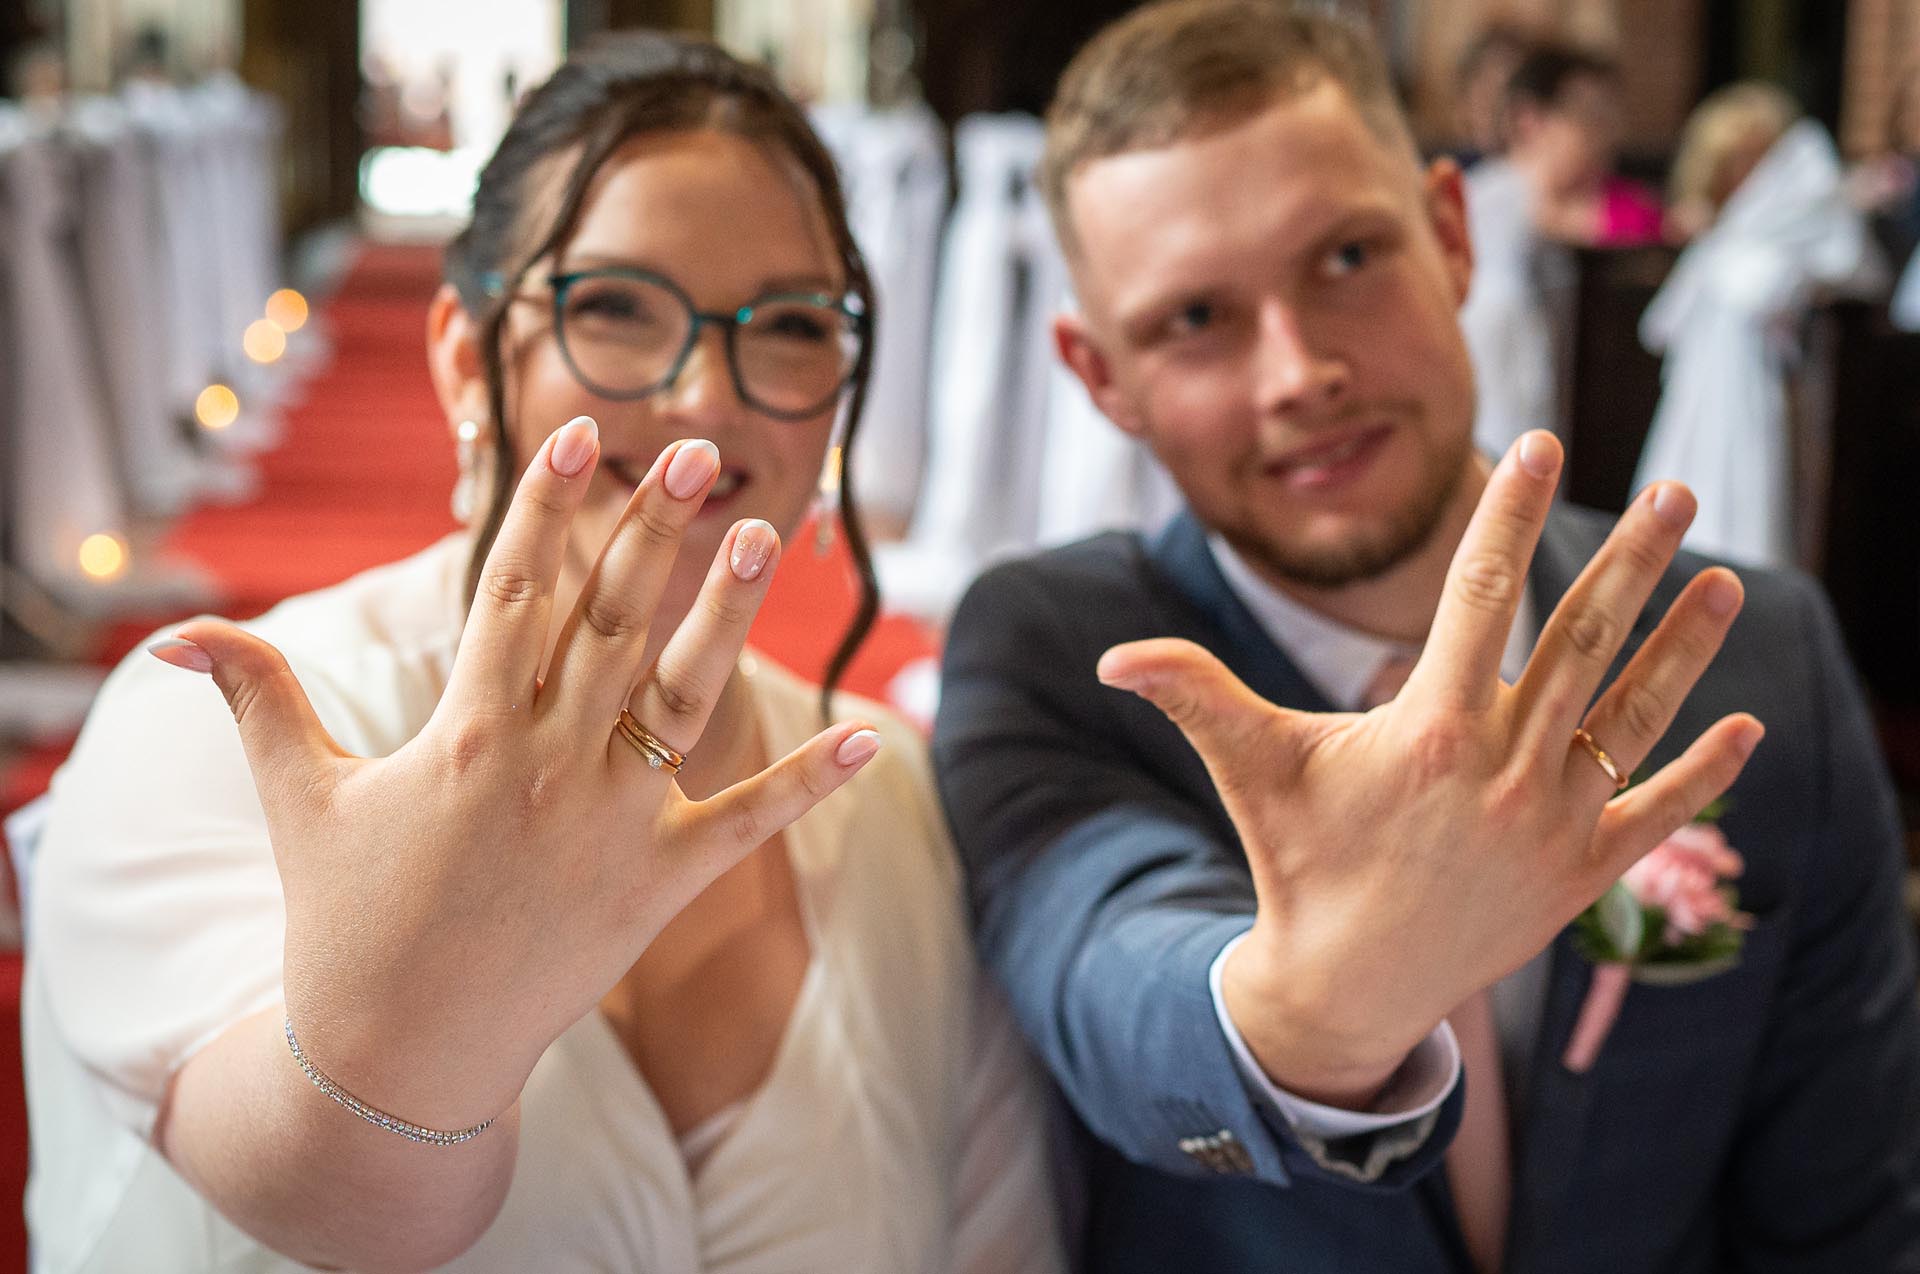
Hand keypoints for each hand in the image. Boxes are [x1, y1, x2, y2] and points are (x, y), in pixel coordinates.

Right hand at [160, 417, 879, 1130]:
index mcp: (465, 730)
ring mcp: (612, 823)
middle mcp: (548, 762)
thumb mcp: (297, 797)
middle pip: (613, 621)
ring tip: (762, 532)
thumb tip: (170, 637)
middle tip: (695, 452)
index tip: (580, 437)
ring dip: (730, 612)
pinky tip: (864, 735)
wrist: (397, 1054)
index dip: (547, 508)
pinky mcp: (660, 886)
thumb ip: (256, 697)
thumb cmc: (341, 918)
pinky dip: (806, 783)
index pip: (514, 590)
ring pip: (686, 694)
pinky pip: (746, 824)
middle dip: (652, 530)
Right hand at [1097, 432, 1761, 1105]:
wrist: (1345, 987)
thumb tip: (1111, 656)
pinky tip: (1747, 723)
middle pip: (1581, 640)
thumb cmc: (1296, 862)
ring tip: (1726, 579)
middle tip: (1676, 492)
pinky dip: (1706, 769)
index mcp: (1428, 730)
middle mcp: (1503, 769)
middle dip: (1631, 559)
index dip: (1508, 510)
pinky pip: (1658, 810)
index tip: (1542, 442)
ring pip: (1633, 714)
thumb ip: (1192, 695)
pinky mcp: (1582, 874)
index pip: (1479, 593)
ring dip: (1686, 644)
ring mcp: (1552, 824)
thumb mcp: (1250, 768)